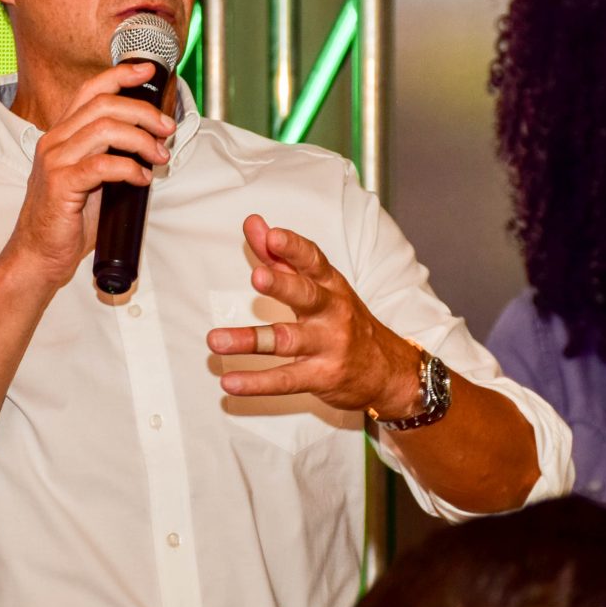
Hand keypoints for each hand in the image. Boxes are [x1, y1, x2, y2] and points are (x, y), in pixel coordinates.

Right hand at [2, 62, 175, 290]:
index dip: (121, 75)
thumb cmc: (67, 219)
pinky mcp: (61, 184)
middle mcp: (55, 141)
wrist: (39, 254)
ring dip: (142, 139)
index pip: (91, 90)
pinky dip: (129, 168)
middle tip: (167, 130)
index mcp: (62, 134)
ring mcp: (55, 161)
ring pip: (106, 129)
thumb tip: (151, 142)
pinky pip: (102, 165)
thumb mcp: (92, 178)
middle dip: (144, 112)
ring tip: (159, 155)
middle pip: (104, 104)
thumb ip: (112, 154)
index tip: (148, 72)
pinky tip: (141, 178)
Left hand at [204, 215, 422, 415]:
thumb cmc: (344, 321)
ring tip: (216, 340)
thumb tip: (253, 224)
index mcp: (330, 286)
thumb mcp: (320, 286)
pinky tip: (231, 382)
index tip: (272, 235)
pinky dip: (256, 382)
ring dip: (249, 339)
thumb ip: (282, 256)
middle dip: (282, 284)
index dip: (293, 247)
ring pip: (286, 340)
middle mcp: (332, 312)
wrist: (389, 371)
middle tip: (257, 276)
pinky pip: (286, 380)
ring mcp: (327, 346)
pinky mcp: (321, 377)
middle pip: (306, 296)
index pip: (313, 261)